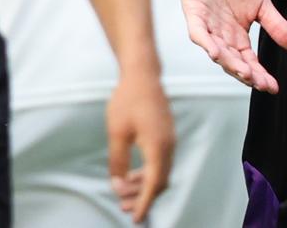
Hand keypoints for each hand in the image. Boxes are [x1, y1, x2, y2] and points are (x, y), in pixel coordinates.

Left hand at [106, 69, 174, 222]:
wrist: (143, 74)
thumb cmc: (127, 100)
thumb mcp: (116, 133)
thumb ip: (118, 161)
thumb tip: (118, 185)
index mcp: (157, 146)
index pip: (153, 183)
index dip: (145, 203)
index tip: (136, 218)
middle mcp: (168, 145)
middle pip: (160, 181)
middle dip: (143, 197)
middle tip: (123, 208)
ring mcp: (170, 140)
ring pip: (161, 172)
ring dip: (145, 186)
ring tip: (124, 194)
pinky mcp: (166, 135)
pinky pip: (161, 162)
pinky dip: (148, 173)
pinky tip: (133, 176)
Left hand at [174, 0, 286, 92]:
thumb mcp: (261, 5)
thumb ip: (277, 26)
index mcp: (237, 37)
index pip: (249, 62)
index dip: (261, 75)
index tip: (274, 87)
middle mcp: (222, 38)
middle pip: (235, 63)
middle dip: (248, 75)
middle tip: (262, 85)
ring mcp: (208, 29)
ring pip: (218, 53)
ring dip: (231, 64)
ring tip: (245, 74)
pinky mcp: (195, 17)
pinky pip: (199, 35)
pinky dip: (207, 44)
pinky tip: (217, 53)